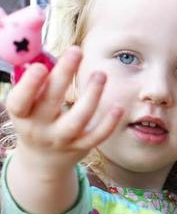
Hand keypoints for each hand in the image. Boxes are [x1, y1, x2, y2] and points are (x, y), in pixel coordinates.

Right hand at [5, 47, 122, 213]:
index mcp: (22, 115)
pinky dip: (109, 123)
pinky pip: (97, 136)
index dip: (28, 85)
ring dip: (91, 95)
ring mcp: (62, 140)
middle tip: (76, 50)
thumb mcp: (28, 106)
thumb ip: (36, 84)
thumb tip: (47, 52)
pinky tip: (119, 106)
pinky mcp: (81, 147)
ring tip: (100, 73)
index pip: (19, 102)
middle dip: (63, 75)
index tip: (40, 66)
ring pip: (77, 120)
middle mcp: (39, 129)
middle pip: (50, 102)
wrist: (43, 162)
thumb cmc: (37, 120)